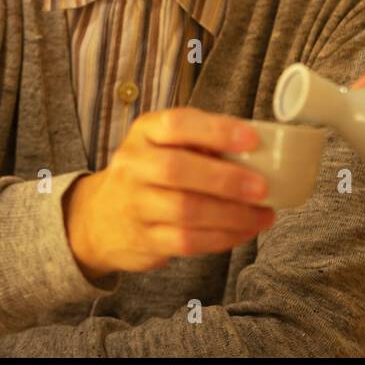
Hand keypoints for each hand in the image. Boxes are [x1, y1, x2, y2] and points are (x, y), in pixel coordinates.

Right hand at [62, 107, 277, 279]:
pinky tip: (245, 231)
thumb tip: (261, 152)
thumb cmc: (150, 173)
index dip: (216, 131)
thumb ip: (202, 142)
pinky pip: (187, 240)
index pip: (177, 124)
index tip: (253, 139)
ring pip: (186, 211)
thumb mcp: (164, 145)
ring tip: (263, 214)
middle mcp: (134, 166)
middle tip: (262, 188)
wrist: (100, 218)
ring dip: (232, 215)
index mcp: (145, 132)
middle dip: (226, 180)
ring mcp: (135, 205)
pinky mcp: (144, 239)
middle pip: (177, 170)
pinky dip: (223, 237)